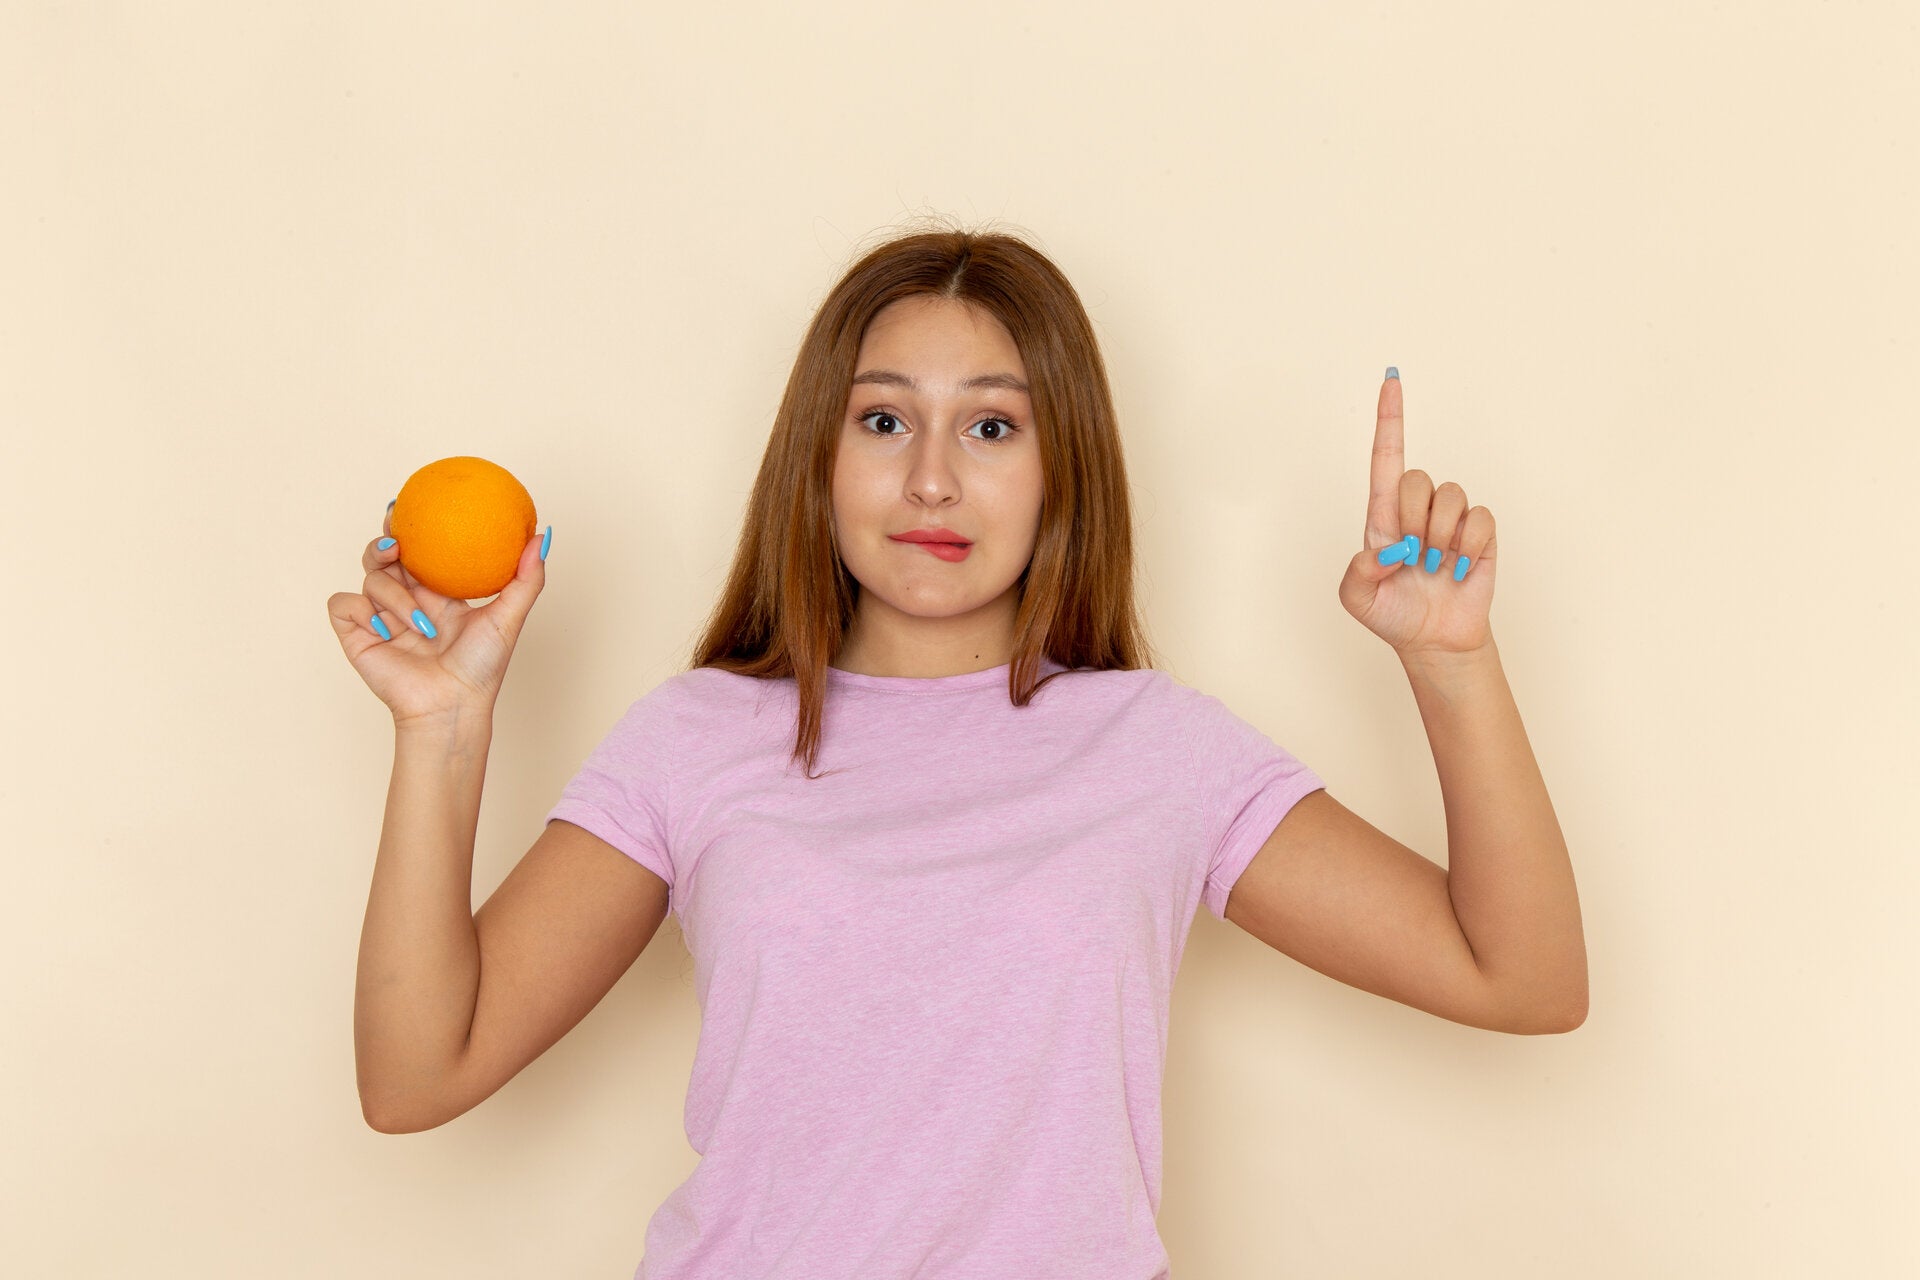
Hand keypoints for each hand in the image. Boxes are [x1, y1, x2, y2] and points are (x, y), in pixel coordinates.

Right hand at [327, 500, 551, 724]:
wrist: (452, 707)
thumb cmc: (481, 669)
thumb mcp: (509, 617)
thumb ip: (527, 577)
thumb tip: (544, 535)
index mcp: (436, 593)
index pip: (417, 550)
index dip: (409, 526)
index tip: (411, 505)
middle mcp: (406, 600)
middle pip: (385, 554)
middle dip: (386, 540)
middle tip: (398, 541)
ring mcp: (380, 616)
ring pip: (370, 577)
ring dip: (395, 597)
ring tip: (418, 622)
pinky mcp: (357, 633)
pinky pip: (342, 604)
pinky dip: (361, 609)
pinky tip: (384, 627)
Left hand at [1336, 371, 1496, 659]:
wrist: (1435, 641)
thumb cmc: (1394, 615)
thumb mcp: (1358, 600)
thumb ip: (1357, 573)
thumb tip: (1385, 549)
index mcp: (1382, 515)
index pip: (1385, 457)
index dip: (1390, 417)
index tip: (1392, 378)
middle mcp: (1417, 508)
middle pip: (1415, 478)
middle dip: (1411, 520)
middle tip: (1412, 557)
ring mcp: (1450, 518)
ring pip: (1449, 495)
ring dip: (1440, 537)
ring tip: (1435, 566)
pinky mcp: (1481, 532)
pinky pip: (1479, 518)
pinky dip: (1467, 547)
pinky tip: (1457, 567)